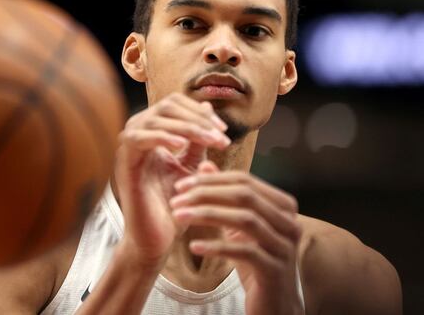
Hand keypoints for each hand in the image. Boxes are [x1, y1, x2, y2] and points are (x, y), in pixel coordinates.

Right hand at [115, 93, 229, 264]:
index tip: (224, 131)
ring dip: (188, 127)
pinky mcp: (123, 164)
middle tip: (221, 135)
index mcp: (153, 134)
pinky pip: (138, 138)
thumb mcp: (191, 166)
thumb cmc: (172, 205)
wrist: (156, 239)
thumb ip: (198, 140)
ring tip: (210, 141)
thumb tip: (207, 108)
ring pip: (156, 119)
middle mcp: (138, 136)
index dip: (200, 112)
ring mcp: (128, 149)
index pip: (174, 104)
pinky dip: (162, 137)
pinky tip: (182, 146)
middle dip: (198, 118)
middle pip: (167, 106)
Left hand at [170, 160, 303, 314]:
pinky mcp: (275, 270)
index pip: (245, 180)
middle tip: (175, 199)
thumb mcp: (238, 227)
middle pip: (245, 196)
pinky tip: (194, 247)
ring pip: (245, 219)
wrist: (275, 306)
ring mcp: (285, 247)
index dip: (211, 180)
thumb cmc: (256, 261)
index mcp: (283, 206)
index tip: (181, 186)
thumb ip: (224, 196)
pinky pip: (244, 251)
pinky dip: (217, 246)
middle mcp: (290, 223)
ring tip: (179, 217)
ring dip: (207, 215)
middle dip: (206, 194)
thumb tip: (205, 165)